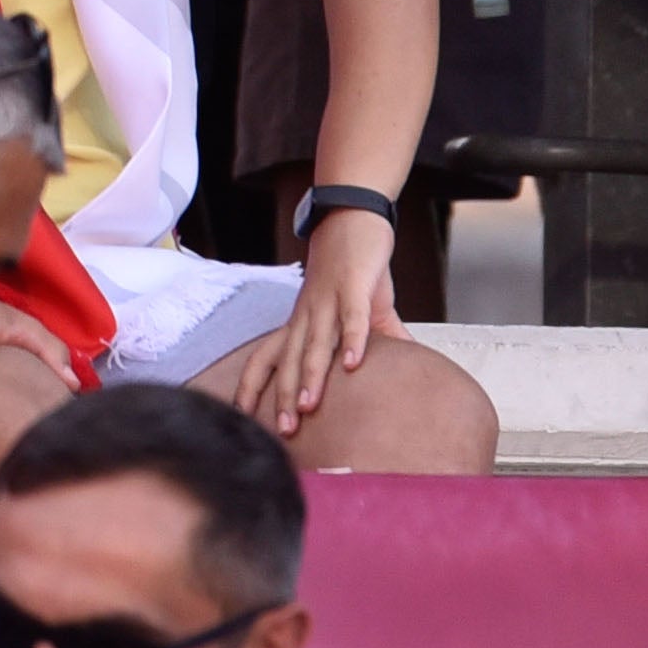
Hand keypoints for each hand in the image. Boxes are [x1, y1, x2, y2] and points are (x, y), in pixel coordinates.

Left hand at [251, 195, 406, 437]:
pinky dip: (352, 341)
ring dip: (310, 375)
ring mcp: (327, 300)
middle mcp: (307, 314)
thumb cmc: (351, 268)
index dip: (255, 386)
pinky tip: (353, 365)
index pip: (267, 357)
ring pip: (315, 342)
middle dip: (283, 396)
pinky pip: (350, 317)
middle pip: (288, 359)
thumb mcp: (357, 310)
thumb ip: (373, 341)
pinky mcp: (351, 286)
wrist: (352, 217)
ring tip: (308, 407)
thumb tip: (399, 368)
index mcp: (301, 322)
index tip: (248, 419)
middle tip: (284, 430)